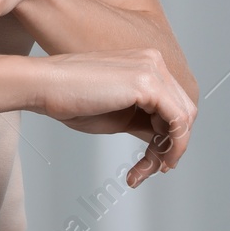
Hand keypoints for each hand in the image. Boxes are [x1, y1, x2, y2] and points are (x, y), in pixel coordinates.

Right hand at [30, 48, 197, 186]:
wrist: (44, 86)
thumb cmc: (71, 100)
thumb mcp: (118, 114)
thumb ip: (144, 121)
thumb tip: (164, 140)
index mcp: (145, 63)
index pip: (173, 103)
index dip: (169, 136)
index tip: (154, 161)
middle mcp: (153, 61)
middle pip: (184, 111)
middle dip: (172, 144)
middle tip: (152, 169)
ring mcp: (152, 70)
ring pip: (185, 118)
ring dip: (171, 149)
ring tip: (146, 169)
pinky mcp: (148, 84)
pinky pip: (178, 122)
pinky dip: (171, 147)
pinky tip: (151, 162)